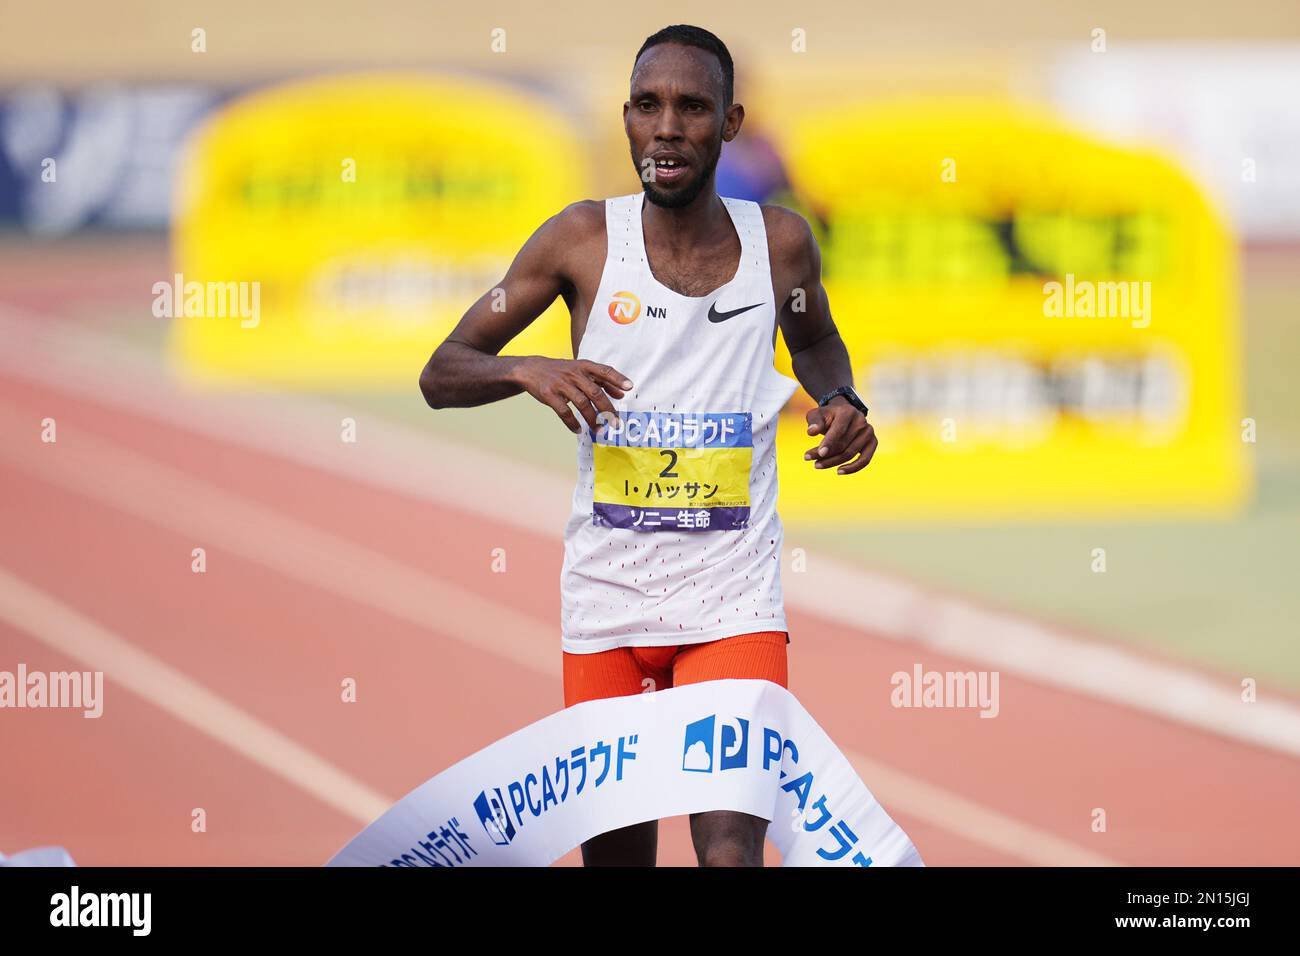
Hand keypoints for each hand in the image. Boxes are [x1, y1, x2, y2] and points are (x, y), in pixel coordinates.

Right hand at [515, 357, 632, 434]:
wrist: (531, 369)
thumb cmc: (562, 371)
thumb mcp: (581, 371)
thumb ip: (602, 381)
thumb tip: (621, 394)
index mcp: (584, 366)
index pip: (604, 370)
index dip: (617, 379)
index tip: (630, 388)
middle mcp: (574, 374)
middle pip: (595, 392)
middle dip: (607, 409)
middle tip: (616, 423)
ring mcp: (561, 384)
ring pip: (581, 403)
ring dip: (592, 419)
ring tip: (599, 431)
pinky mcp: (549, 395)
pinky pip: (564, 412)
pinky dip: (572, 423)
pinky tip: (578, 430)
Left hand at [804, 398, 876, 474]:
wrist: (842, 415)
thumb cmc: (827, 416)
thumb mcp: (817, 414)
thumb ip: (814, 422)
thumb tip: (811, 432)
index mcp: (848, 412)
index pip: (839, 430)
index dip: (829, 443)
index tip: (819, 453)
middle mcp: (861, 421)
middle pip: (843, 444)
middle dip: (825, 454)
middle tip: (808, 458)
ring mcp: (868, 432)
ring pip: (850, 453)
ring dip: (833, 462)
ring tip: (817, 465)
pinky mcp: (872, 442)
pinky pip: (865, 460)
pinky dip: (853, 468)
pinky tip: (839, 472)